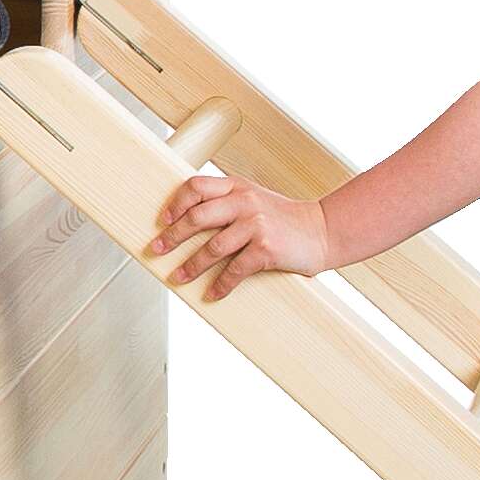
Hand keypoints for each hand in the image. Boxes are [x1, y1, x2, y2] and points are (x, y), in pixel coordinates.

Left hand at [149, 170, 336, 301]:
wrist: (323, 230)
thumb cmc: (284, 218)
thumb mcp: (254, 198)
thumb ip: (227, 202)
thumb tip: (187, 220)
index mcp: (237, 187)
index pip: (196, 187)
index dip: (175, 204)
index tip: (162, 221)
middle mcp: (245, 201)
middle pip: (197, 218)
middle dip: (172, 237)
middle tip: (156, 250)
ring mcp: (256, 224)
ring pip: (212, 248)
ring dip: (191, 266)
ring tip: (178, 276)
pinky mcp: (265, 249)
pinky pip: (234, 270)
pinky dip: (221, 285)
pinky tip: (212, 293)